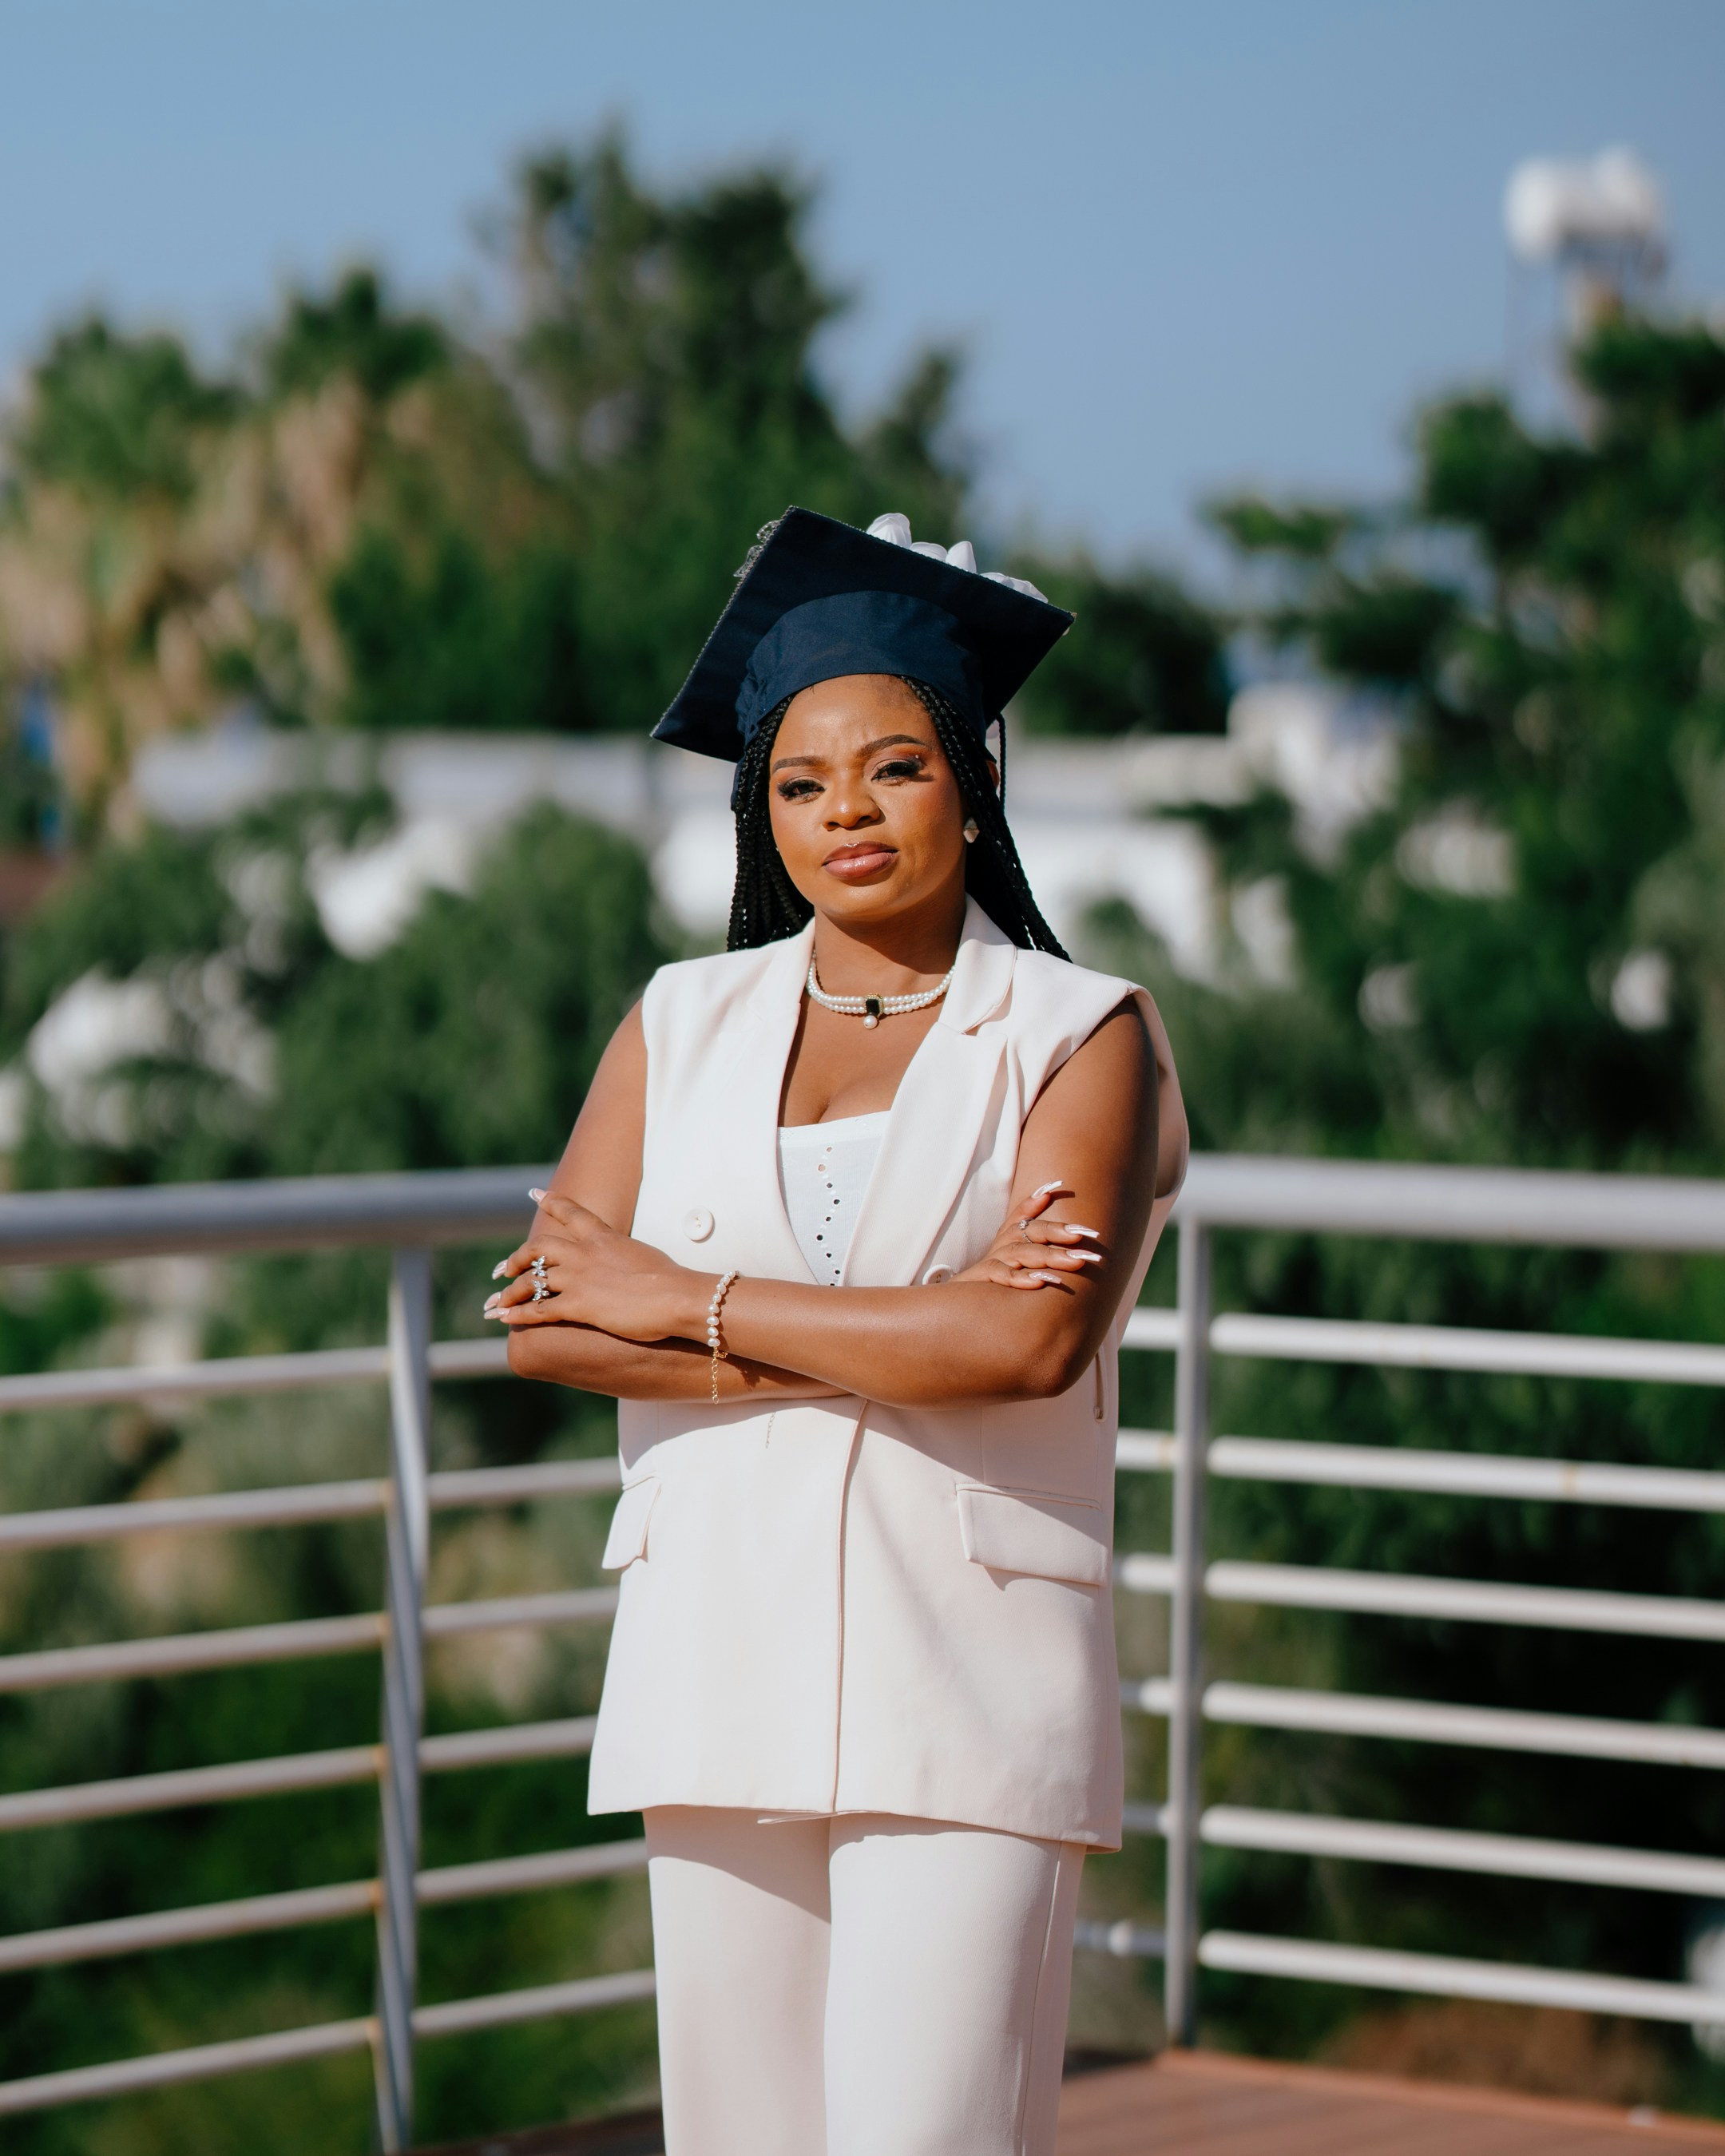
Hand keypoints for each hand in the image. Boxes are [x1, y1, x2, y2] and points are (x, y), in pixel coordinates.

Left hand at [483, 1188, 708, 1342]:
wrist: (677, 1296)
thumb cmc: (672, 1279)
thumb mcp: (645, 1255)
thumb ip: (627, 1255)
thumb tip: (630, 1260)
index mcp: (603, 1237)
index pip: (572, 1213)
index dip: (551, 1202)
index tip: (534, 1194)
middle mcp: (585, 1253)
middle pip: (538, 1248)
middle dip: (516, 1258)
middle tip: (502, 1270)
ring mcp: (579, 1278)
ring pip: (532, 1280)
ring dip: (510, 1292)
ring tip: (495, 1302)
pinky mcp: (579, 1305)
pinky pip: (538, 1309)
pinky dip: (518, 1315)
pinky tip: (504, 1320)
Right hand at [952, 1180, 1106, 1292]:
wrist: (954, 1311)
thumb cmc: (990, 1287)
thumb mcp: (1013, 1264)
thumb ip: (1031, 1242)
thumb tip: (1049, 1201)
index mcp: (1007, 1241)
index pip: (1025, 1217)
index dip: (1038, 1202)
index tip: (1057, 1187)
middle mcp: (999, 1248)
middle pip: (1029, 1232)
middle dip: (1058, 1232)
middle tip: (1086, 1234)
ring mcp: (989, 1264)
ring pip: (1020, 1252)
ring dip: (1050, 1256)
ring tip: (1076, 1261)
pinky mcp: (979, 1281)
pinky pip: (1000, 1274)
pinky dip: (1020, 1277)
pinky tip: (1041, 1282)